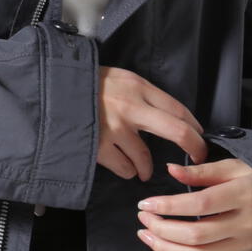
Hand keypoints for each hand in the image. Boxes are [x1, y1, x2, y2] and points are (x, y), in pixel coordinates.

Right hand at [96, 66, 208, 183]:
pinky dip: (127, 171)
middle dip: (193, 147)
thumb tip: (166, 117)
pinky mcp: (99, 147)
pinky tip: (124, 168)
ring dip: (146, 168)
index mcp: (138, 86)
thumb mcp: (118, 79)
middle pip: (176, 131)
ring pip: (145, 158)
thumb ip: (141, 95)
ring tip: (143, 170)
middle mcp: (131, 107)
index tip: (200, 137)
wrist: (51, 91)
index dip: (194, 126)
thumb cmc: (85, 84)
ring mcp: (115, 129)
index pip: (178, 108)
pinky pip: (124, 168)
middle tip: (198, 158)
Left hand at [135, 155, 251, 250]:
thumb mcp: (234, 166)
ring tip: (147, 236)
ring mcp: (244, 245)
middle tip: (143, 218)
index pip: (201, 204)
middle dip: (162, 228)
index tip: (146, 203)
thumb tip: (170, 170)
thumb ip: (202, 171)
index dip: (169, 206)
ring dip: (168, 249)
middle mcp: (245, 224)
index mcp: (243, 195)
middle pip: (197, 235)